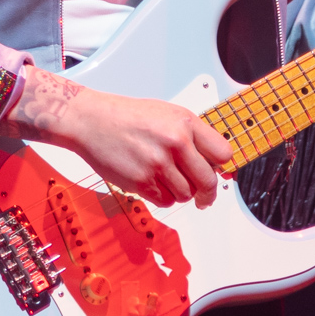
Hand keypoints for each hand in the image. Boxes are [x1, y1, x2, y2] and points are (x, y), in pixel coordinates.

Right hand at [4, 66, 234, 207]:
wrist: (91, 121)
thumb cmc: (127, 116)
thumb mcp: (167, 114)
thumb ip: (191, 135)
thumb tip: (214, 162)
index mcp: (185, 122)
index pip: (223, 153)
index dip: (221, 166)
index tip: (217, 172)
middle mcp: (175, 142)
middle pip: (208, 181)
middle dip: (207, 193)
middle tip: (205, 197)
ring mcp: (158, 163)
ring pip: (185, 194)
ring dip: (179, 192)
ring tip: (166, 179)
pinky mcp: (141, 182)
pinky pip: (165, 201)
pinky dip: (162, 197)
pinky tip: (152, 182)